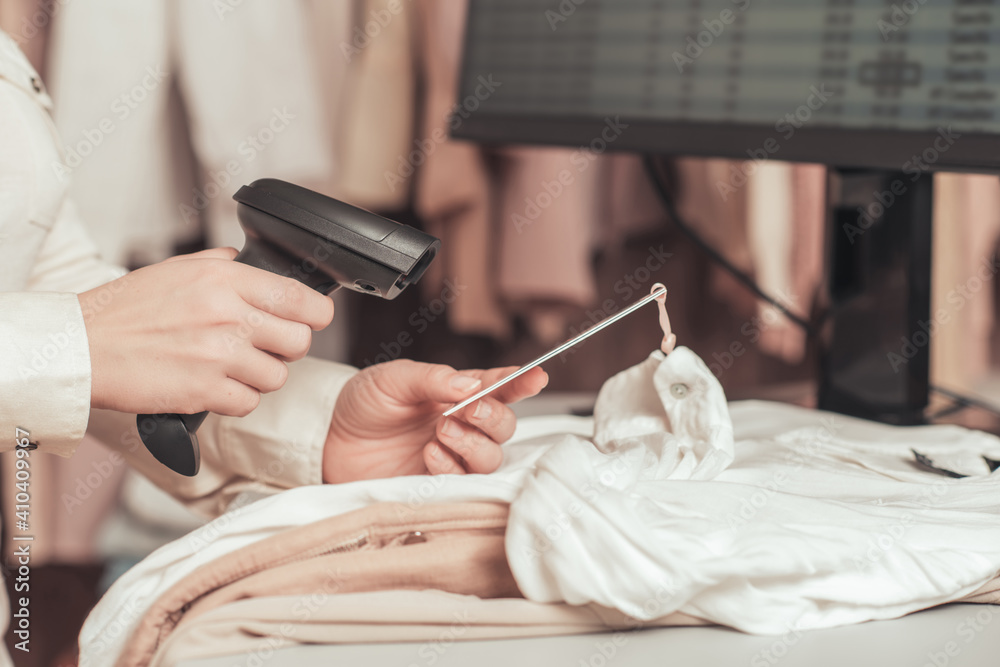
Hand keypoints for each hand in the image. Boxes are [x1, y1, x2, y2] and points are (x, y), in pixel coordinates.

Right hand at [81, 248, 333, 415]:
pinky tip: (215, 386)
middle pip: (300, 341)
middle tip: (265, 347)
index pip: (301, 298)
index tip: (313, 318)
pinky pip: (249, 402)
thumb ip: (219, 264)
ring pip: (278, 376)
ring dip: (260, 376)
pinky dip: (236, 399)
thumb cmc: (124, 310)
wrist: (83, 347)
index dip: (317, 313)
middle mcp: (228, 315)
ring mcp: (218, 355)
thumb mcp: (175, 268)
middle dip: (288, 348)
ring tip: (232, 367)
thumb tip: (245, 260)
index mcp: (225, 279)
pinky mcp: (205, 391)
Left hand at [323, 360, 547, 482]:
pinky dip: (452, 466)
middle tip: (469, 410)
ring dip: (473, 443)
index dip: (520, 382)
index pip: (498, 387)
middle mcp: (461, 425)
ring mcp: (452, 456)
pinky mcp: (437, 485)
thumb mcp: (392, 379)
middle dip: (494, 418)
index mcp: (455, 393)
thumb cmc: (363, 405)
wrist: (329, 441)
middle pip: (504, 427)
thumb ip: (432, 379)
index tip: (536, 376)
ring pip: (491, 457)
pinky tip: (428, 453)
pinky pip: (464, 482)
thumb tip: (470, 384)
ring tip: (440, 431)